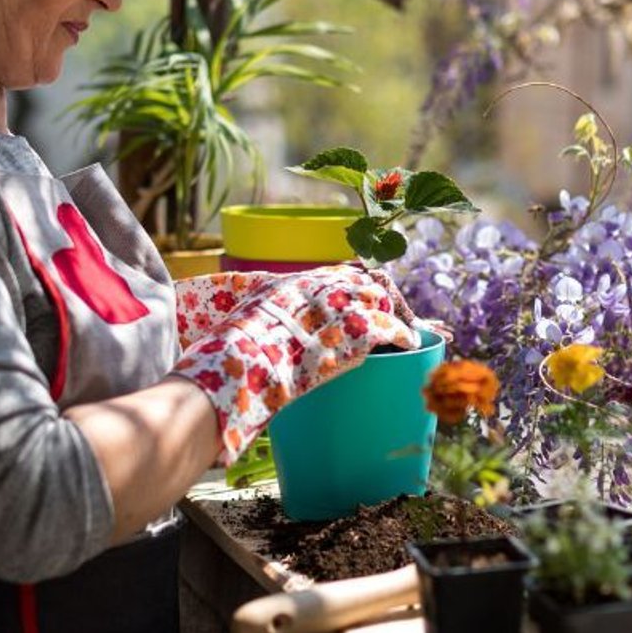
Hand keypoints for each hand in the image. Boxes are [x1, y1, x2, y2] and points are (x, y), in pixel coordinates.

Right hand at [171, 266, 419, 463]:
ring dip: (392, 314)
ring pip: (381, 301)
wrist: (247, 359)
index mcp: (301, 280)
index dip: (353, 285)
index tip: (360, 294)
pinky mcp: (360, 331)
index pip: (340, 273)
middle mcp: (327, 286)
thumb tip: (220, 300)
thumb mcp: (245, 309)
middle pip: (365, 283)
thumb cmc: (240, 341)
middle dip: (377, 297)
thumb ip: (253, 302)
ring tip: (402, 328)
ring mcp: (345, 306)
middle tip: (386, 311)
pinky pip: (392, 328)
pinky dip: (404, 334)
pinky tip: (411, 342)